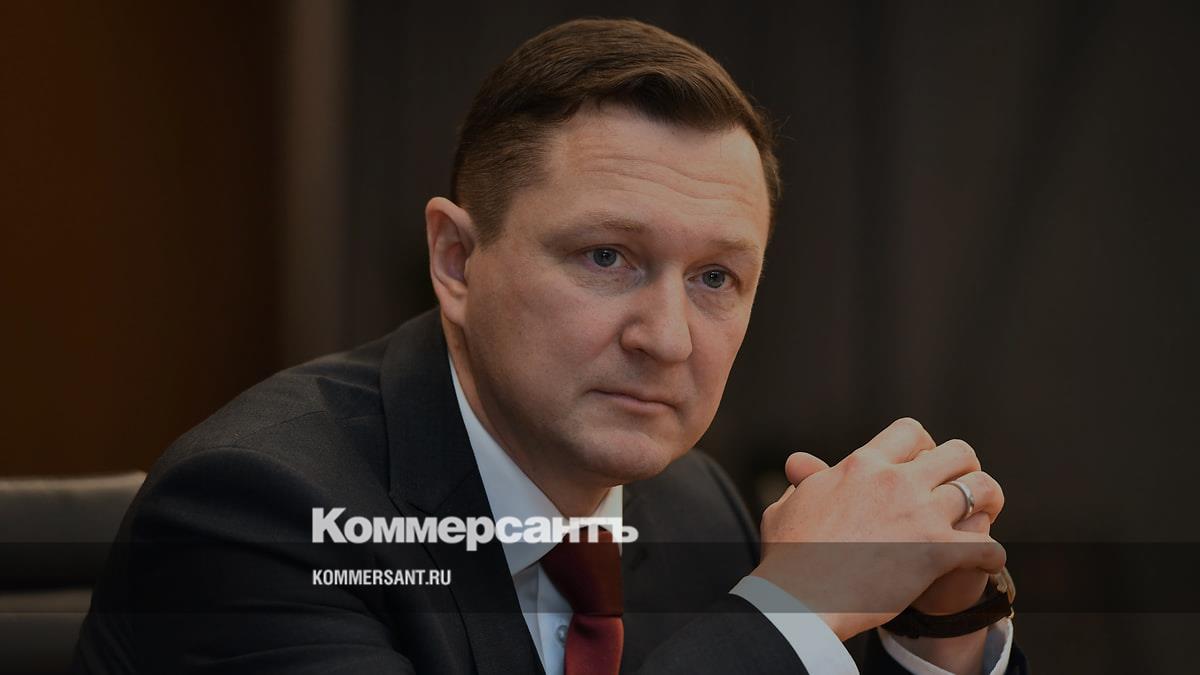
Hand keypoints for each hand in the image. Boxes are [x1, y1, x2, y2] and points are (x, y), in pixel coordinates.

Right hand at [753, 418, 1005, 640]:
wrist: (798, 598)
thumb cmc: (787, 556)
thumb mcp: (786, 505)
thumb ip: (802, 481)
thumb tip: (798, 468)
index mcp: (862, 465)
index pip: (910, 432)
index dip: (924, 445)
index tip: (923, 463)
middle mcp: (897, 481)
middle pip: (957, 453)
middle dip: (965, 467)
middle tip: (961, 488)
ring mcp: (920, 515)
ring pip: (983, 489)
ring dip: (989, 502)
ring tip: (985, 516)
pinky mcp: (937, 552)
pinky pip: (986, 546)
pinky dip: (990, 555)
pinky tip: (985, 562)